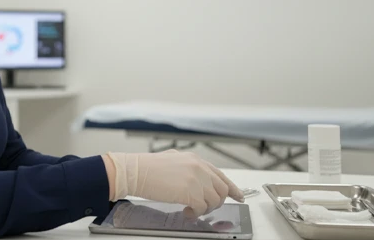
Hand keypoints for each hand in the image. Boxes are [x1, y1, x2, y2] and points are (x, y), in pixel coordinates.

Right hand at [102, 150, 243, 218]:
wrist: (135, 171)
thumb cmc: (147, 167)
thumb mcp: (173, 160)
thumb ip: (189, 168)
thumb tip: (197, 181)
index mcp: (195, 159)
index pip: (221, 175)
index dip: (232, 188)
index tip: (239, 196)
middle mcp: (199, 167)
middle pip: (222, 189)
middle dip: (217, 202)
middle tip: (207, 208)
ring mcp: (196, 179)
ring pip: (214, 200)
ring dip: (205, 208)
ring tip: (192, 209)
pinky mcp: (190, 192)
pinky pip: (202, 208)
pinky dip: (196, 213)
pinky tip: (186, 212)